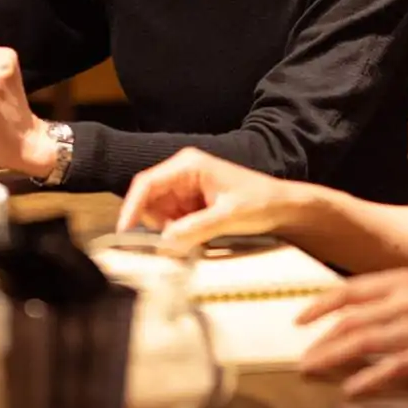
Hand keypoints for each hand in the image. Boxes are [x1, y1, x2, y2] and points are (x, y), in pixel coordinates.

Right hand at [117, 148, 310, 249]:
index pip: (147, 183)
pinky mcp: (191, 202)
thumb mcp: (228, 216)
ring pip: (159, 213)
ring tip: (198, 236)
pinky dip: (179, 232)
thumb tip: (165, 242)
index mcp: (188, 165)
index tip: (124, 231)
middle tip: (178, 241)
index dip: (132, 207)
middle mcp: (182, 172)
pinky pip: (172, 220)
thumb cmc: (261, 202)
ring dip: (170, 230)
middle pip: (150, 200)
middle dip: (158, 223)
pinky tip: (200, 236)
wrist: (283, 207)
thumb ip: (195, 228)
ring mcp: (186, 187)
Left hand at [295, 268, 407, 396]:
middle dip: (320, 341)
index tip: (299, 321)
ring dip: (332, 359)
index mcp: (404, 279)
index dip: (320, 305)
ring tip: (313, 372)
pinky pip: (390, 368)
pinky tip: (351, 390)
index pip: (350, 291)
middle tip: (303, 360)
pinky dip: (367, 380)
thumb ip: (393, 299)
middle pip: (351, 320)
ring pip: (363, 343)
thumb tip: (354, 315)